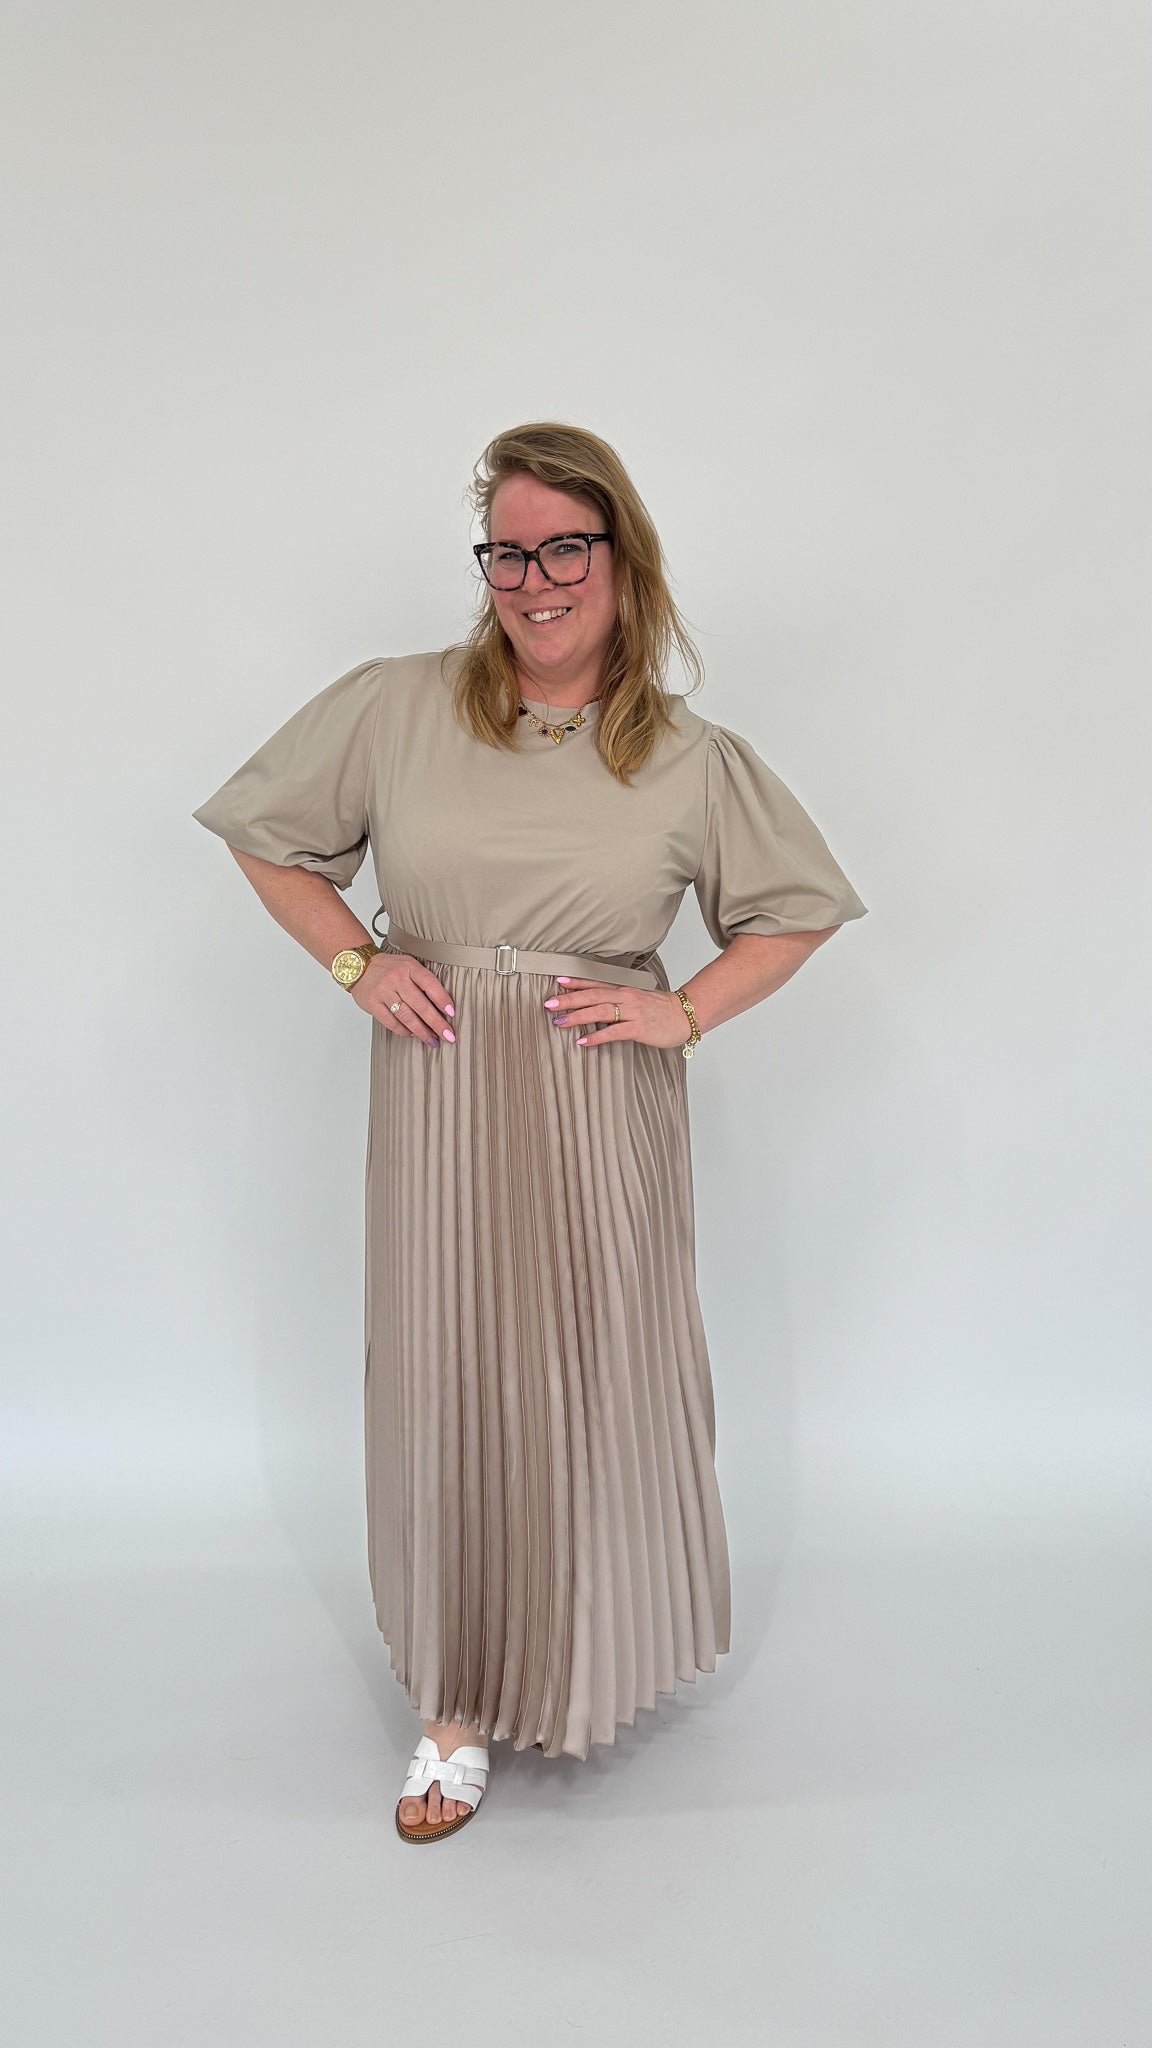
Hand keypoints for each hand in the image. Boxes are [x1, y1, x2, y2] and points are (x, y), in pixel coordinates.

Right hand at [353, 952, 455, 1046]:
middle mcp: (396, 979)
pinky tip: (412, 1034)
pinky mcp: (372, 1004)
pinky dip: (403, 1031)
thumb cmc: (389, 968)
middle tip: (448, 1035)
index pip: (429, 984)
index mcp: (409, 967)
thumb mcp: (408, 965)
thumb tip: (442, 1005)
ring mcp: (383, 991)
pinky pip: (391, 1022)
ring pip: (406, 1016)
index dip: (442, 999)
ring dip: (422, 1031)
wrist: (359, 966)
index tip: (452, 1013)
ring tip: (432, 1040)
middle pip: (420, 1004)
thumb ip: (423, 980)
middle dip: (436, 1023)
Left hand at [543, 977, 692, 1049]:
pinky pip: (614, 1032)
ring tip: (559, 1021)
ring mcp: (632, 1012)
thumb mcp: (637, 999)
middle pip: (592, 996)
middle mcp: (626, 998)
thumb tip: (595, 1005)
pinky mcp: (639, 1028)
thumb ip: (617, 1000)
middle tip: (549, 1003)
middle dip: (569, 999)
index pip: (596, 984)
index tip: (558, 982)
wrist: (686, 1014)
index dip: (576, 983)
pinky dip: (597, 1037)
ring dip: (577, 1017)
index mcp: (624, 990)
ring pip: (600, 1011)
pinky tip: (583, 1041)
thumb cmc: (661, 1009)